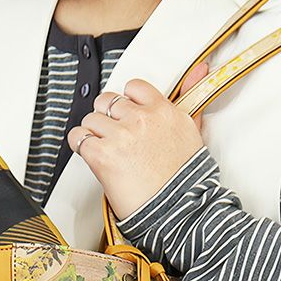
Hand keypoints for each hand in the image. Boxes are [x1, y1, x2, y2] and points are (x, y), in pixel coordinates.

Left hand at [67, 59, 209, 219]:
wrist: (179, 213)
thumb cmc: (186, 182)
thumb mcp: (193, 133)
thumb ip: (191, 98)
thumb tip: (202, 67)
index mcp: (164, 111)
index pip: (132, 88)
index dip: (125, 104)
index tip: (126, 118)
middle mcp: (142, 119)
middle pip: (107, 102)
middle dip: (107, 119)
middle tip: (114, 139)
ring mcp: (121, 136)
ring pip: (91, 119)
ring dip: (94, 134)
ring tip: (106, 152)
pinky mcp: (103, 155)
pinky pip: (78, 138)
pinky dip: (81, 147)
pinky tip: (93, 158)